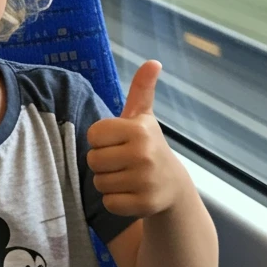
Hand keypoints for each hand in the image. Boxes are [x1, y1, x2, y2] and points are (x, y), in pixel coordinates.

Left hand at [86, 61, 185, 216]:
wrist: (173, 186)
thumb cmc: (147, 146)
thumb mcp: (143, 117)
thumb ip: (142, 89)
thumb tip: (153, 62)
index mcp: (138, 129)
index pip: (93, 135)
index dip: (101, 140)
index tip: (118, 141)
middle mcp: (144, 154)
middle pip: (93, 160)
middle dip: (103, 163)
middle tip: (121, 162)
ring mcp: (146, 181)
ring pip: (99, 183)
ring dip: (108, 182)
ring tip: (127, 177)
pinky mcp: (145, 204)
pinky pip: (109, 202)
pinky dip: (115, 201)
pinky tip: (131, 194)